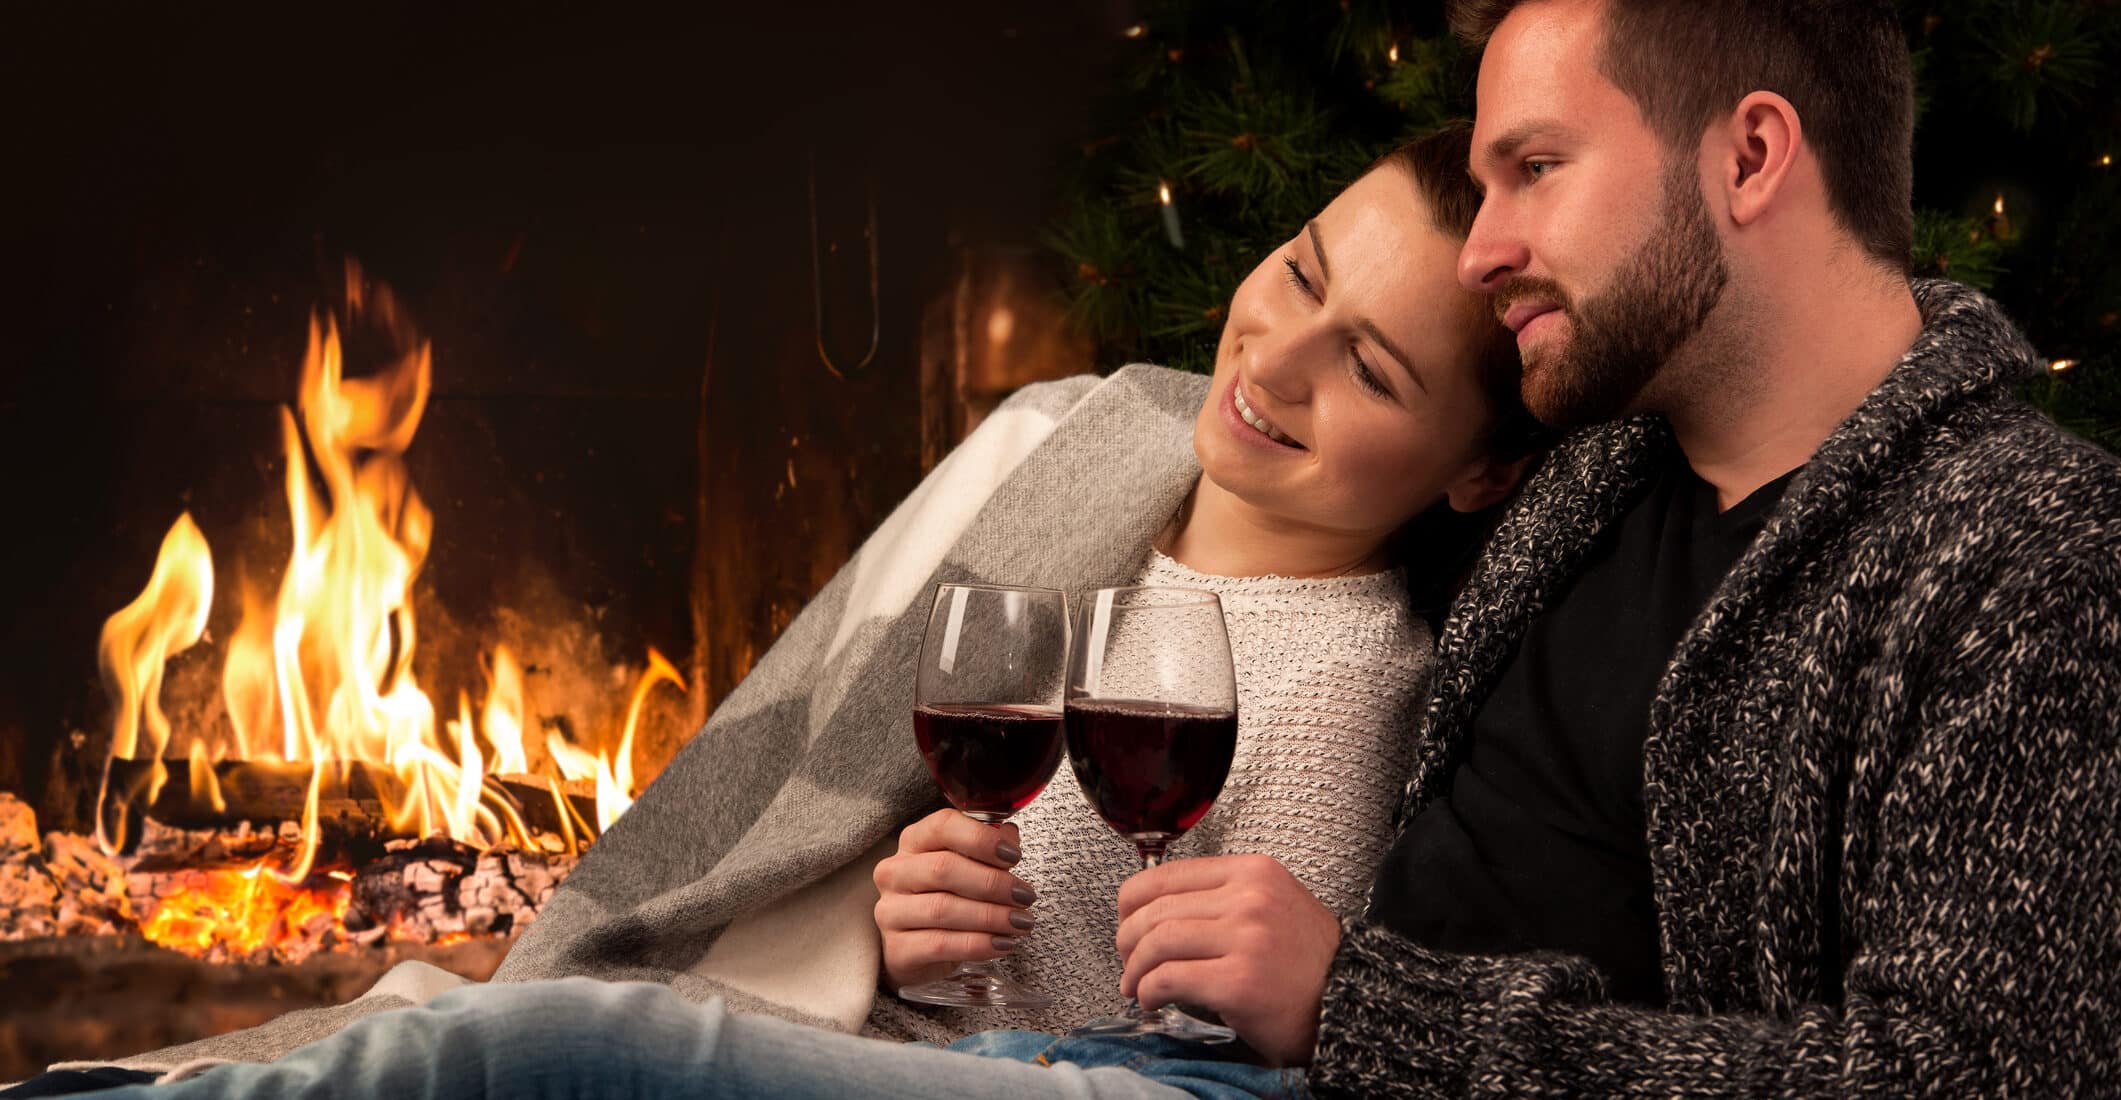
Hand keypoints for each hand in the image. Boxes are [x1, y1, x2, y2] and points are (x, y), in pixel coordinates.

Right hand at [873, 808, 1036, 989]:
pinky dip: (977, 945)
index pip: (942, 826)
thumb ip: (987, 849)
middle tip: (1025, 896)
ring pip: (942, 909)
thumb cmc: (944, 899)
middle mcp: (895, 872)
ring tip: (1020, 922)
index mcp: (913, 842)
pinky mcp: (896, 948)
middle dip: (993, 883)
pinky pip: (940, 944)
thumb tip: (1010, 837)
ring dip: (990, 916)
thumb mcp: (966, 869)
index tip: (1014, 856)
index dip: (981, 839)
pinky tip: (1002, 944)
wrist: (916, 951)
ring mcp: (890, 911)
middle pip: (944, 868)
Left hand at [1115, 853, 1340, 1066]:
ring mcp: (1246, 939)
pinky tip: (1151, 999)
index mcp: (1253, 872)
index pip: (1168, 874)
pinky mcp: (1239, 982)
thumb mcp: (1274, 904)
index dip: (1132, 902)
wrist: (1352, 1001)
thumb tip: (1158, 908)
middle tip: (1126, 960)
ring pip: (1157, 942)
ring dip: (1134, 968)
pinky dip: (1149, 990)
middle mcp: (1250, 898)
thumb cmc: (1309, 962)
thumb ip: (1225, 896)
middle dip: (1127, 939)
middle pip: (1156, 909)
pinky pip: (1170, 979)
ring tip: (1135, 985)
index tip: (1125, 921)